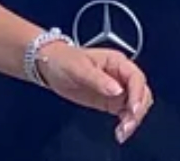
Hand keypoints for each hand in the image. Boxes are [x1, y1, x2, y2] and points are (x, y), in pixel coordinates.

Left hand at [37, 43, 152, 143]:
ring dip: (133, 119)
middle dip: (138, 110)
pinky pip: (126, 114)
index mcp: (116, 62)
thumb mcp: (78, 67)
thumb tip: (117, 90)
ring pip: (137, 106)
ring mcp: (119, 90)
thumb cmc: (63, 60)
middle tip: (128, 123)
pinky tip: (121, 132)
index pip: (136, 78)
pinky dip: (126, 123)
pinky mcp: (112, 102)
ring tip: (123, 131)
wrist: (50, 66)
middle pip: (141, 94)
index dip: (137, 93)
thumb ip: (97, 79)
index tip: (133, 108)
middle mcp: (121, 76)